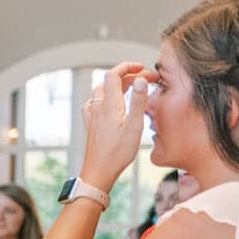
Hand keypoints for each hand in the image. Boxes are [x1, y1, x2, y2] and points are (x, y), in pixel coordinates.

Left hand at [78, 62, 152, 189]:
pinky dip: (106, 96)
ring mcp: (92, 115)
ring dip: (117, 85)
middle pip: (109, 81)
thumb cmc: (117, 152)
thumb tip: (141, 80)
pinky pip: (95, 102)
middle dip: (129, 75)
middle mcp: (97, 107)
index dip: (128, 66)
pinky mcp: (90, 124)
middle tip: (147, 79)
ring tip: (134, 87)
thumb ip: (138, 101)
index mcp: (109, 104)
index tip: (143, 68)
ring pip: (102, 90)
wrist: (98, 171)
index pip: (114, 74)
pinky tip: (113, 102)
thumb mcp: (135, 126)